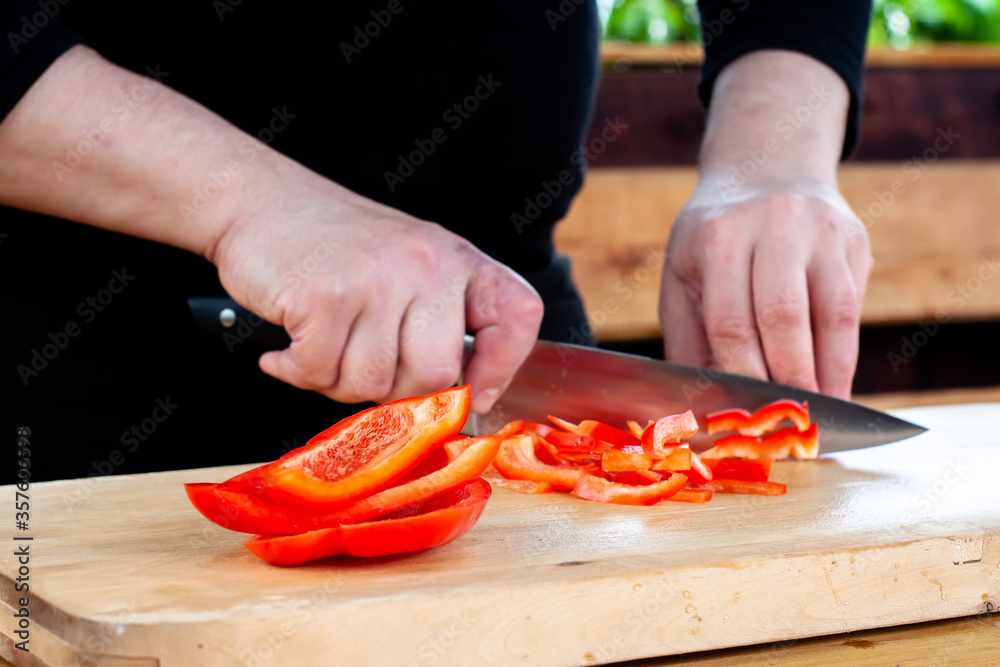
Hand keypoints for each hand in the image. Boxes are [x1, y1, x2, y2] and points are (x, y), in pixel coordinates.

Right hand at [209, 163, 542, 412]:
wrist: (258, 200)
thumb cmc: (332, 246)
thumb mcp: (407, 267)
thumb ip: (436, 324)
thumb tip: (458, 402)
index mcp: (456, 259)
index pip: (518, 315)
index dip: (503, 366)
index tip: (476, 393)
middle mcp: (426, 264)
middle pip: (436, 375)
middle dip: (393, 392)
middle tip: (358, 365)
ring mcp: (377, 278)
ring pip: (374, 383)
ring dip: (337, 381)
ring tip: (320, 343)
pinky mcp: (326, 295)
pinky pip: (321, 373)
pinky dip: (297, 371)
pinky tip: (288, 347)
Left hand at [660, 182, 871, 399]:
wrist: (765, 171)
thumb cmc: (713, 240)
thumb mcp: (683, 275)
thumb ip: (689, 337)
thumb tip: (704, 403)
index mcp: (720, 238)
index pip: (732, 320)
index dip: (743, 374)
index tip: (746, 414)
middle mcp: (774, 227)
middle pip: (783, 317)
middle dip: (787, 379)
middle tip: (787, 424)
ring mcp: (821, 231)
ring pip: (831, 315)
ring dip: (828, 374)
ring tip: (820, 415)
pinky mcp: (854, 241)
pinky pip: (853, 308)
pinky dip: (845, 355)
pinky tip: (837, 387)